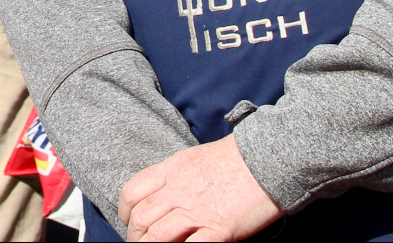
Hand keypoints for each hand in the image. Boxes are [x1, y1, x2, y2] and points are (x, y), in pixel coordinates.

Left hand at [117, 136, 280, 241]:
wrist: (267, 159)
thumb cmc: (235, 158)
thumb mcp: (193, 159)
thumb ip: (175, 177)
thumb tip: (163, 194)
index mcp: (170, 170)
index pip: (132, 192)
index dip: (125, 211)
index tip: (128, 221)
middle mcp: (178, 191)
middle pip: (141, 218)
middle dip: (135, 236)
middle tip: (139, 242)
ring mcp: (196, 211)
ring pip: (157, 236)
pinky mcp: (218, 229)